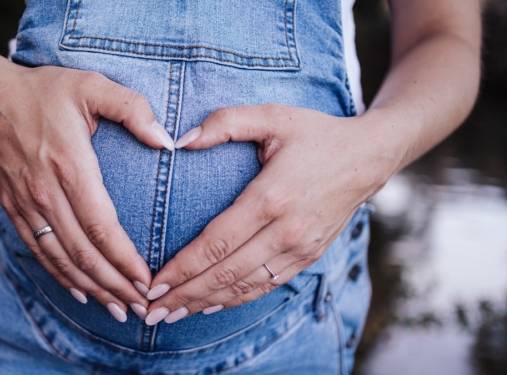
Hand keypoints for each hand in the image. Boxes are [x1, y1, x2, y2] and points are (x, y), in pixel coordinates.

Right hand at [0, 55, 175, 321]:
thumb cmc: (45, 90)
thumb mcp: (92, 86)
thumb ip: (133, 109)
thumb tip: (167, 140)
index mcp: (70, 165)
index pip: (101, 227)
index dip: (125, 260)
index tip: (147, 281)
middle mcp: (46, 193)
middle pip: (83, 253)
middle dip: (115, 285)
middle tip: (141, 307)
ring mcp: (26, 204)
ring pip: (61, 259)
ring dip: (91, 288)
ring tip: (118, 309)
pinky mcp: (13, 208)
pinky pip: (39, 251)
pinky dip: (60, 276)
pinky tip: (81, 292)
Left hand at [144, 104, 393, 324]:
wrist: (370, 157)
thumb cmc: (316, 134)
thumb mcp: (272, 116)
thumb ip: (225, 122)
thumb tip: (180, 141)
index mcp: (272, 197)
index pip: (217, 243)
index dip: (182, 268)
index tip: (153, 284)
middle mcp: (286, 231)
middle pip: (225, 273)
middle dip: (184, 295)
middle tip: (150, 310)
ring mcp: (300, 248)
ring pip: (244, 287)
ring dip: (204, 304)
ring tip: (170, 315)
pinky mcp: (308, 257)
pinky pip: (266, 286)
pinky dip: (235, 300)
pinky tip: (209, 306)